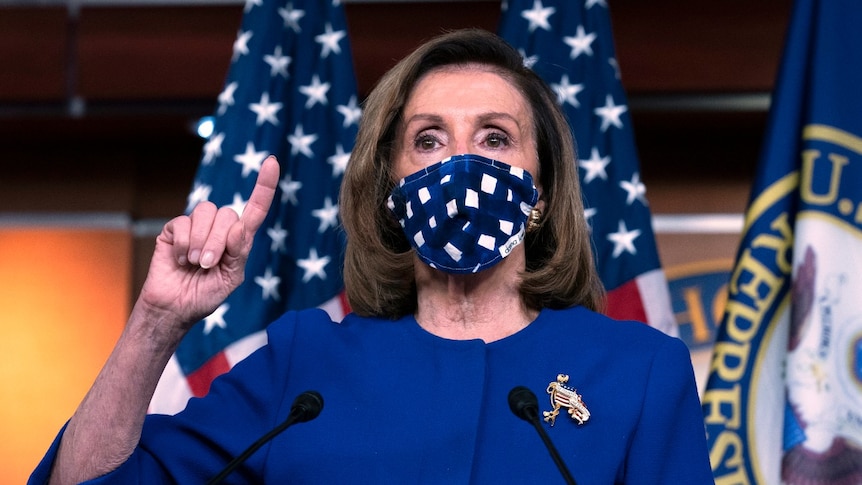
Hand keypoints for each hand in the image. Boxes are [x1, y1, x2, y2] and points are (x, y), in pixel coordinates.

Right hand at [138, 155, 279, 329]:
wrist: (174, 309)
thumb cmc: (205, 296)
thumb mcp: (230, 279)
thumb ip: (239, 253)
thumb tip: (240, 228)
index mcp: (238, 240)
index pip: (255, 209)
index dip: (264, 186)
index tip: (272, 162)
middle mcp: (219, 228)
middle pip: (227, 214)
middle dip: (217, 242)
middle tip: (206, 264)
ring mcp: (196, 227)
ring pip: (206, 212)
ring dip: (201, 240)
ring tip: (193, 263)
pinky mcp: (174, 229)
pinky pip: (183, 223)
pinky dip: (182, 244)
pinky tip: (179, 260)